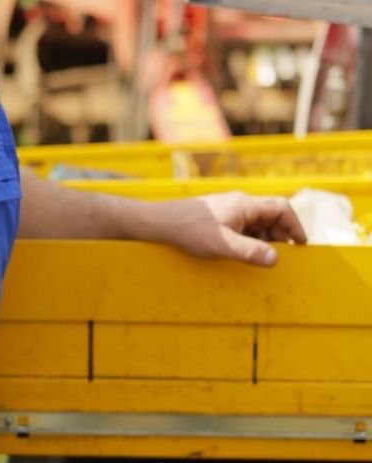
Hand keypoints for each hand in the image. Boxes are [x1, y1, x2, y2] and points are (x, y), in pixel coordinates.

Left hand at [154, 191, 306, 265]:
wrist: (160, 222)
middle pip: (272, 215)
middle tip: (281, 257)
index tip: (301, 245)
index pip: (281, 207)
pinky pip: (245, 226)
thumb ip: (249, 252)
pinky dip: (250, 239)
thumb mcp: (222, 245)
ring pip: (258, 222)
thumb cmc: (189, 230)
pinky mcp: (221, 217)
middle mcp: (240, 203)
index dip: (295, 226)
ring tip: (261, 258)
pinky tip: (243, 253)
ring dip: (265, 240)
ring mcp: (230, 209)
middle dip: (281, 236)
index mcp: (245, 205)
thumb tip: (275, 259)